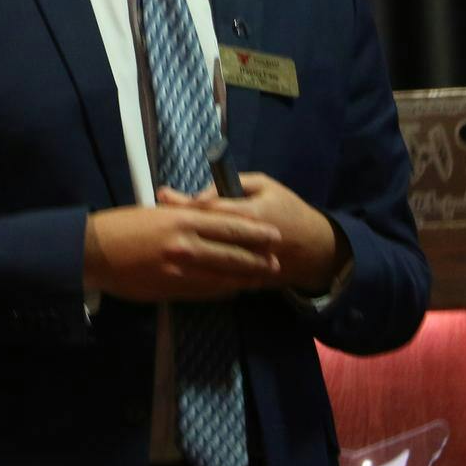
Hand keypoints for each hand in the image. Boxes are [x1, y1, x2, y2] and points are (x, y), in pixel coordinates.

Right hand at [83, 200, 281, 301]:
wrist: (94, 251)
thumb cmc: (123, 226)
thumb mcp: (157, 213)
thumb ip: (186, 216)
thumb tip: (210, 215)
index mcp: (183, 220)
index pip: (229, 225)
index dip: (255, 233)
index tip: (274, 236)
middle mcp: (185, 246)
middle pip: (232, 255)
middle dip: (257, 260)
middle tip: (276, 263)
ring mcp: (179, 271)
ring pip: (222, 277)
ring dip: (244, 279)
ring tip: (261, 280)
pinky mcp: (171, 290)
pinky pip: (204, 292)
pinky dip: (222, 291)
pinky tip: (232, 290)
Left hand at [163, 172, 347, 293]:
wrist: (313, 248)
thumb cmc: (285, 209)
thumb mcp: (266, 186)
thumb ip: (235, 184)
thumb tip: (202, 194)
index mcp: (250, 214)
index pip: (210, 208)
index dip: (184, 203)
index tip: (163, 196)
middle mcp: (243, 242)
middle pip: (202, 235)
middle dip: (175, 227)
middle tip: (152, 219)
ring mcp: (243, 265)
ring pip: (205, 260)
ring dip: (180, 252)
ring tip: (157, 243)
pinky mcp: (244, 281)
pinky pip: (216, 279)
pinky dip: (197, 272)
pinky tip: (176, 266)